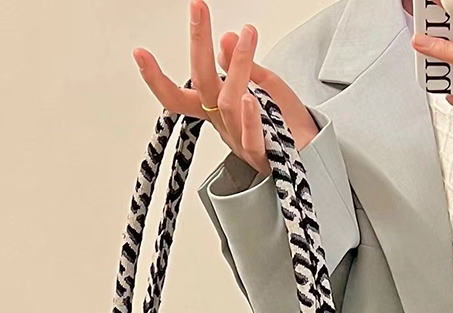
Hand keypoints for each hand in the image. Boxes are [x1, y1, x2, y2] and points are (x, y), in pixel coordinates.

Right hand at [132, 0, 318, 175]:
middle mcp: (223, 125)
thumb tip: (226, 37)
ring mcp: (239, 140)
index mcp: (217, 111)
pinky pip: (250, 136)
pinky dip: (249, 116)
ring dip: (238, 65)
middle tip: (198, 9)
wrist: (312, 158)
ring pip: (229, 102)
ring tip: (248, 36)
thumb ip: (243, 66)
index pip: (178, 97)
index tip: (140, 52)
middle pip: (202, 87)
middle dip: (198, 45)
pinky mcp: (261, 153)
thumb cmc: (287, 126)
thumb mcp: (264, 86)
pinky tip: (249, 96)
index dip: (157, 79)